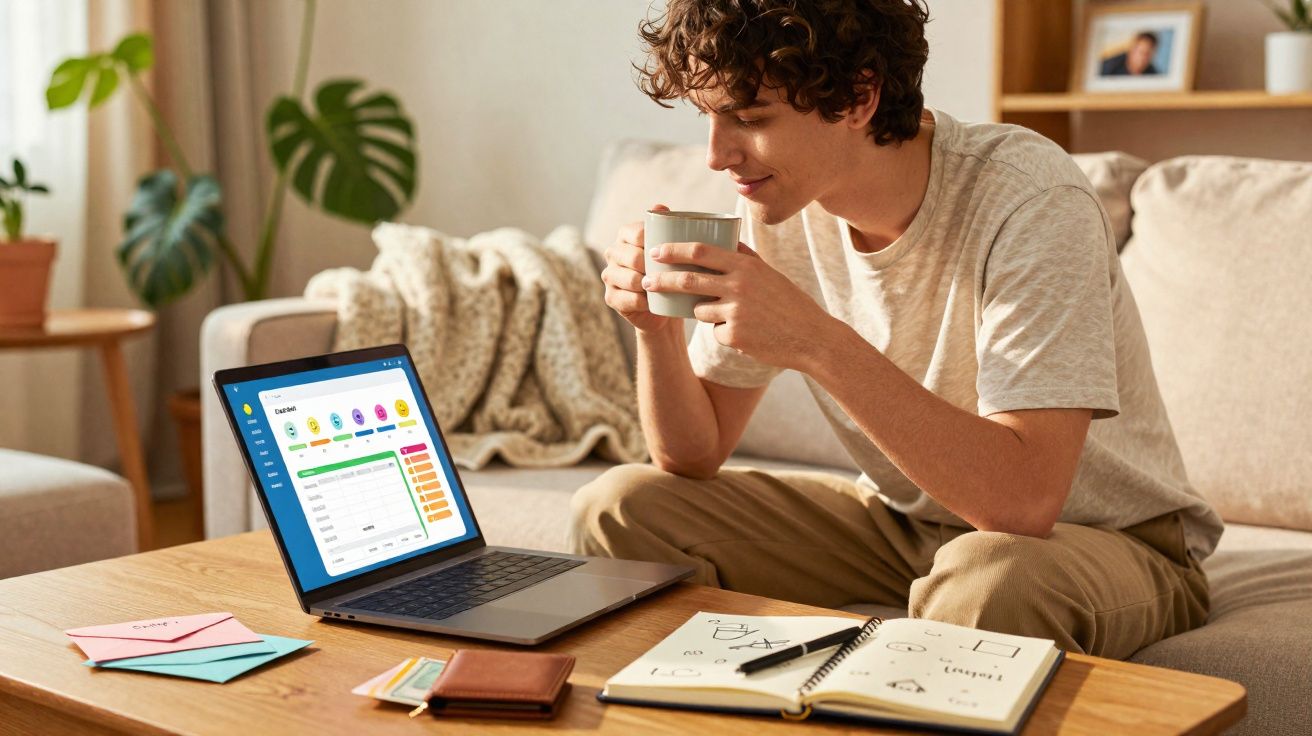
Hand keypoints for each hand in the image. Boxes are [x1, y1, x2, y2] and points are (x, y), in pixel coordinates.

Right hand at [601, 203, 677, 333]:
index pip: (638, 233)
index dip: (657, 244)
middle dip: (655, 268)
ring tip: (666, 289)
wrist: (665, 304)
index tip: (674, 254)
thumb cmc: (670, 269)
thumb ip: (667, 224)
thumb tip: (661, 207)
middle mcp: (612, 252)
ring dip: (651, 287)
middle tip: (674, 275)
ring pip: (632, 280)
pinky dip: (644, 303)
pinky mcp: (610, 297)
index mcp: (625, 234)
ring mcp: (609, 275)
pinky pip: (629, 300)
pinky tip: (654, 302)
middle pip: (635, 258)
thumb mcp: (672, 246)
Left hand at [641, 241, 837, 370]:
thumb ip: (745, 258)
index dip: (673, 250)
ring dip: (707, 314)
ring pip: (700, 310)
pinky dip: (726, 334)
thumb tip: (724, 239)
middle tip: (647, 281)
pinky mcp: (734, 335)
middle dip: (662, 280)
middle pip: (688, 280)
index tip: (655, 251)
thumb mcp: (769, 274)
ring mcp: (735, 311)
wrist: (810, 337)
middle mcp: (738, 286)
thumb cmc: (789, 303)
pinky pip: (716, 332)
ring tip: (739, 318)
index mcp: (745, 266)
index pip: (701, 251)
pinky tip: (750, 335)